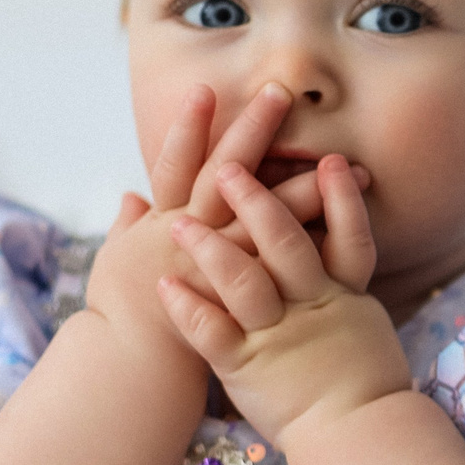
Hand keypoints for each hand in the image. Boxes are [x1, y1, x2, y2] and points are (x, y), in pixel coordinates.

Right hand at [89, 84, 367, 351]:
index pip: (175, 166)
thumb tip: (130, 197)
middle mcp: (193, 239)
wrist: (136, 374)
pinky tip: (349, 223)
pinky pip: (293, 269)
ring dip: (308, 189)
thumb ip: (128, 228)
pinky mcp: (254, 301)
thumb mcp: (116, 266)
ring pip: (271, 221)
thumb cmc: (125, 319)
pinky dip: (320, 245)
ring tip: (343, 159)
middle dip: (251, 133)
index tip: (206, 90)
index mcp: (161, 225)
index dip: (189, 128)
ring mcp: (225, 269)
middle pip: (226, 177)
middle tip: (278, 92)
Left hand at [157, 157, 410, 442]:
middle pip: (284, 243)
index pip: (348, 237)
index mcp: (343, 297)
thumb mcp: (364, 328)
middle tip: (229, 167)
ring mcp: (277, 336)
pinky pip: (213, 333)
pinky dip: (188, 307)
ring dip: (209, 247)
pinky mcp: (247, 367)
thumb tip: (339, 265)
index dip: (339, 198)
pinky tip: (163, 286)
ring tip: (179, 222)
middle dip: (255, 201)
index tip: (330, 161)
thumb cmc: (365, 388)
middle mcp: (311, 307)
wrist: (358, 438)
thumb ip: (347, 291)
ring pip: (243, 280)